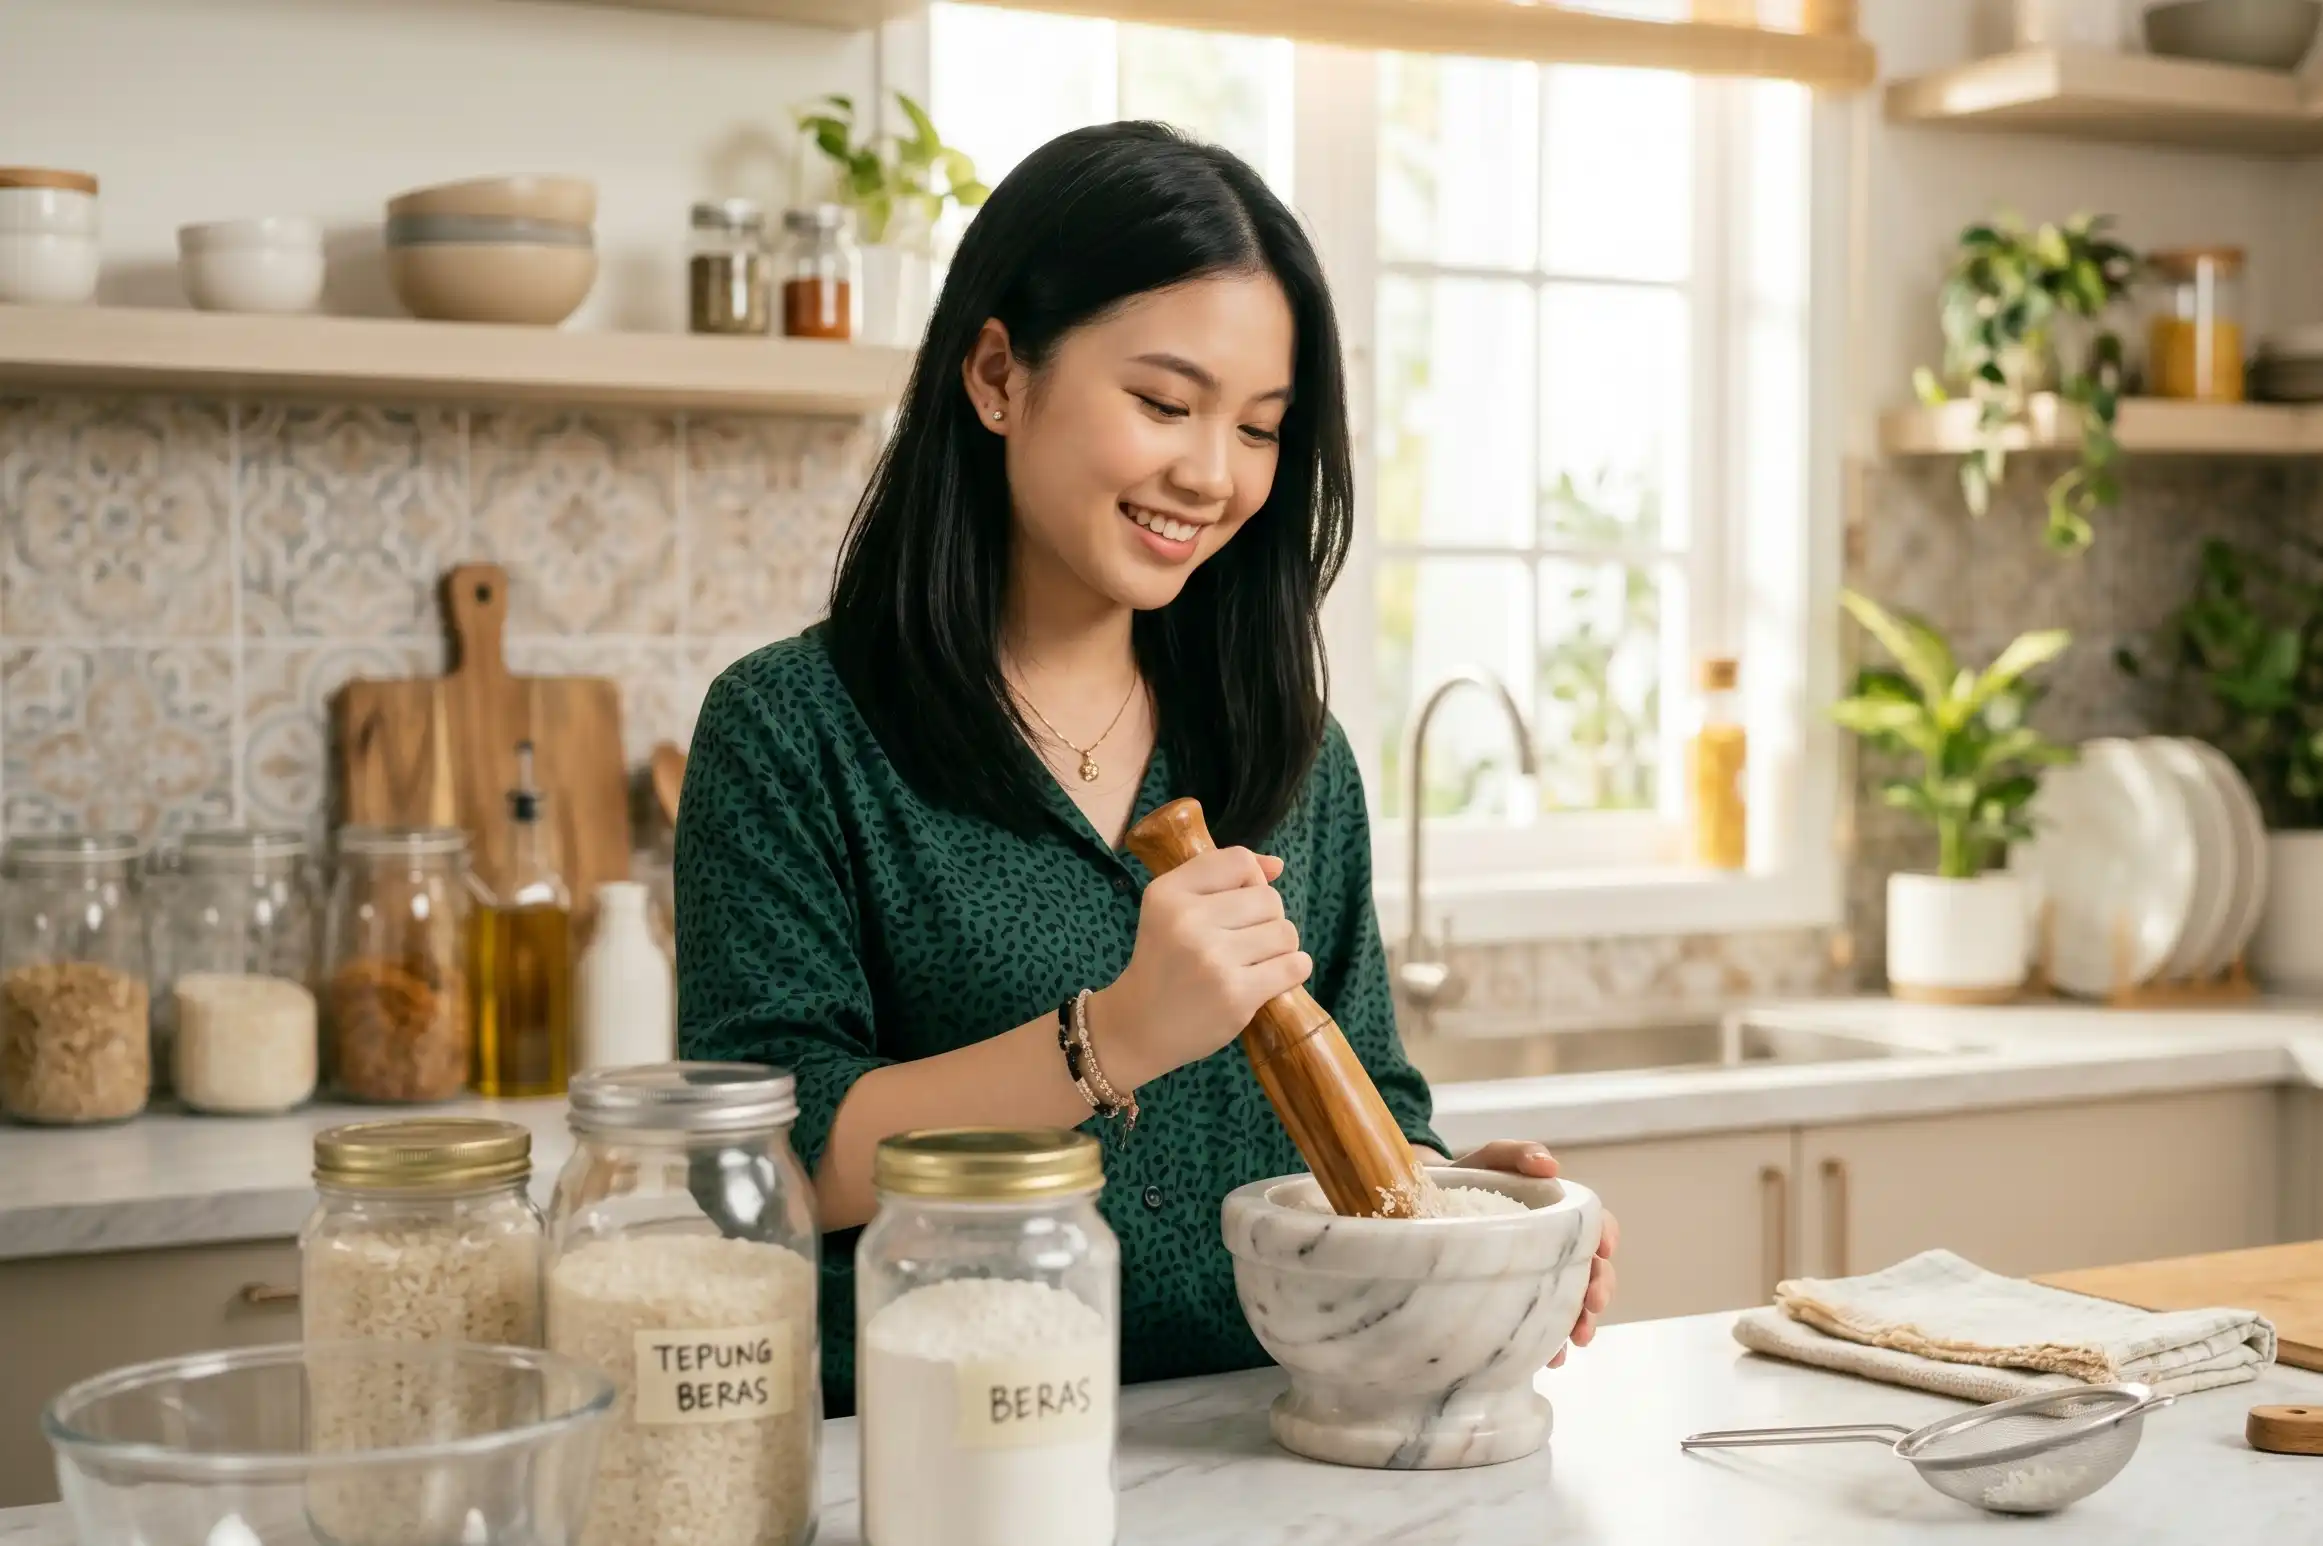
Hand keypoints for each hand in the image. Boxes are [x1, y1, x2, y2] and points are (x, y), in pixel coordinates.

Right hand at [1091, 847, 1309, 1090]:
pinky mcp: (1236, 995)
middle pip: (1269, 899)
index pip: (1239, 861)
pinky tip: (1271, 978)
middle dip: (1266, 920)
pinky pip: (1295, 966)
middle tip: (1241, 943)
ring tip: (1253, 963)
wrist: (1140, 1026)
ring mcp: (1213, 959)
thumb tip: (1277, 865)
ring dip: (1279, 948)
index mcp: (1168, 893)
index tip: (1236, 904)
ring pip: (1285, 933)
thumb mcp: (1172, 908)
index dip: (1250, 880)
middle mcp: (1187, 920)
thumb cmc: (1164, 961)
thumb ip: (1222, 877)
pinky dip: (1292, 971)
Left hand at [1437, 1140, 1618, 1368]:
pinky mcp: (1515, 1304)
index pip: (1595, 1224)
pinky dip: (1550, 1344)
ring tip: (1576, 1339)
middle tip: (1592, 1304)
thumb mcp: (1488, 1160)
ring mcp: (1537, 1279)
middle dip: (1599, 1288)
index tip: (1603, 1250)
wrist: (1420, 1210)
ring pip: (1573, 1303)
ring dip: (1581, 1322)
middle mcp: (1553, 1249)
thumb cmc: (1465, 1181)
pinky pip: (1541, 1328)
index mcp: (1555, 1215)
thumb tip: (1550, 1166)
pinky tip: (1549, 1357)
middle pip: (1591, 1270)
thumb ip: (1516, 1154)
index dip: (1606, 1236)